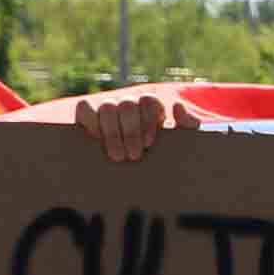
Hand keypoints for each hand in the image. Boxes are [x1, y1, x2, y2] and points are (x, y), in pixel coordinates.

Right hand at [73, 88, 193, 162]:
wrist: (129, 173)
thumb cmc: (158, 155)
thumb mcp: (177, 142)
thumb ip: (188, 126)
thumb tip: (177, 106)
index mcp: (149, 107)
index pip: (149, 102)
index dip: (148, 120)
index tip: (149, 144)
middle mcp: (127, 103)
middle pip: (128, 105)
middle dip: (131, 132)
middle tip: (133, 157)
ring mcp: (106, 106)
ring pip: (108, 108)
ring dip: (113, 133)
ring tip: (118, 157)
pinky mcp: (86, 112)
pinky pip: (85, 108)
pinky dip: (91, 122)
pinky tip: (97, 140)